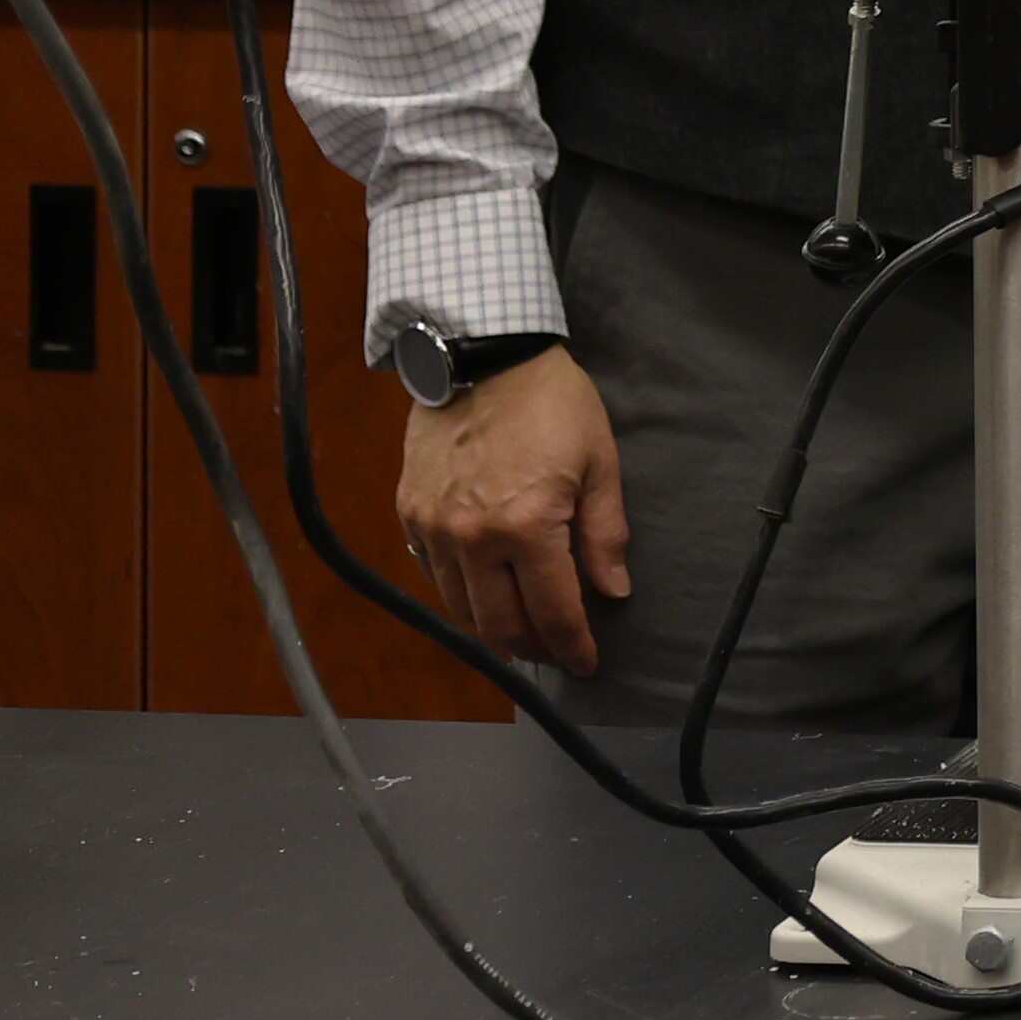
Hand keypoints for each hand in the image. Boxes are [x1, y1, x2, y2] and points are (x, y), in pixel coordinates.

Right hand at [400, 352, 628, 671]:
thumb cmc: (552, 403)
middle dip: (531, 648)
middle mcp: (472, 539)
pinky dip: (458, 592)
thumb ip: (604, 534)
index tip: (586, 665)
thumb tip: (612, 592)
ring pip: (459, 607)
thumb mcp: (599, 461)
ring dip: (491, 627)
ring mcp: (432, 528)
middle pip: (499, 624)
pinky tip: (481, 590)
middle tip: (554, 652)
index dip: (573, 646)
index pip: (553, 610)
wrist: (482, 354)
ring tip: (520, 631)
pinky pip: (430, 573)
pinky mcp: (408, 512)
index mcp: (527, 526)